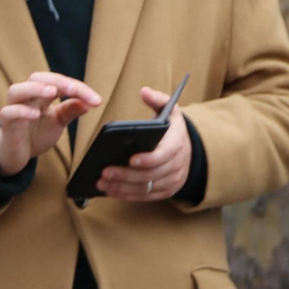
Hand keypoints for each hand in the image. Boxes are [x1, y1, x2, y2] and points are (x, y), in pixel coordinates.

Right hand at [0, 72, 99, 176]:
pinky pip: (9, 112)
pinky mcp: (6, 124)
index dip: (78, 89)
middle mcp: (27, 98)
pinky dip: (21, 111)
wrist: (16, 155)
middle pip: (36, 78)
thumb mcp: (58, 122)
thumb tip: (89, 103)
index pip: (59, 83)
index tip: (96, 101)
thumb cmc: (35, 134)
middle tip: (73, 89)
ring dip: (34, 89)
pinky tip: (35, 114)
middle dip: (56, 81)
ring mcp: (14, 109)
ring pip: (17, 90)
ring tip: (52, 92)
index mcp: (41, 95)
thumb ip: (70, 111)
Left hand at [95, 88, 194, 202]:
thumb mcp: (169, 110)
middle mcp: (178, 163)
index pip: (164, 154)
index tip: (130, 159)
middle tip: (104, 172)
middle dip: (126, 174)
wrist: (186, 148)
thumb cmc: (171, 128)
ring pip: (146, 187)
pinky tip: (111, 191)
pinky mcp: (166, 190)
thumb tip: (144, 91)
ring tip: (102, 182)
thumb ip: (158, 99)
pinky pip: (146, 196)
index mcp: (178, 142)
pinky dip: (128, 195)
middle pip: (151, 174)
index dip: (148, 158)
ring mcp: (173, 179)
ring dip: (123, 187)